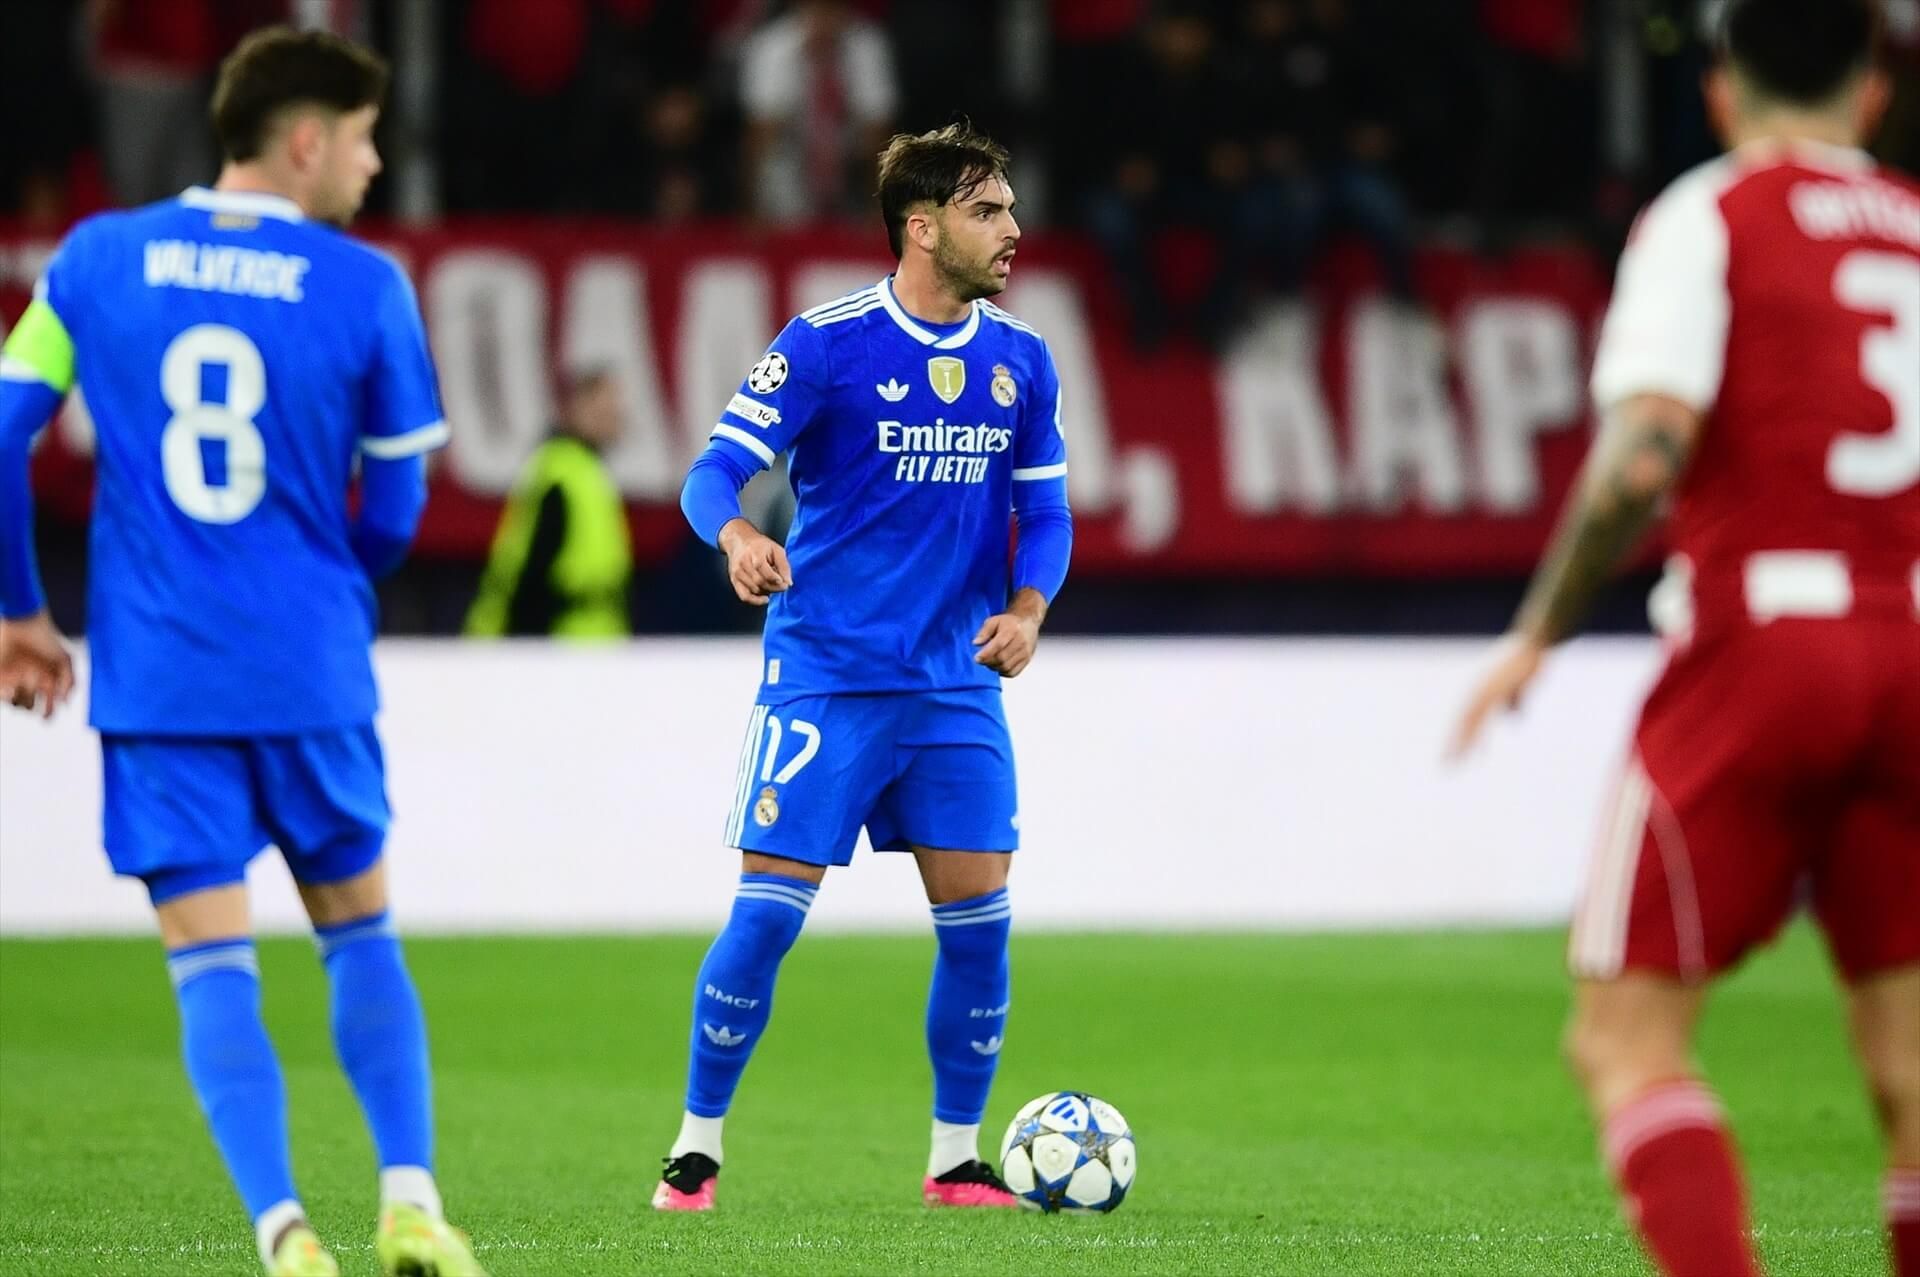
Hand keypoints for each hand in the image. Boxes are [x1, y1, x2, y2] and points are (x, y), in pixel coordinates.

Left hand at [0, 610, 75, 719]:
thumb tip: (64, 702)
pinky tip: (9, 687)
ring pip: (15, 702)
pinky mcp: (1, 675)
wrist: (22, 621)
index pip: (49, 706)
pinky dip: (4, 695)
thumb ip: (70, 681)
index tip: (46, 716)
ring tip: (18, 686)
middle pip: (31, 706)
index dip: (49, 713)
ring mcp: (16, 679)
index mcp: (49, 681)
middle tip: (34, 690)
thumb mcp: (66, 659)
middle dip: (32, 704)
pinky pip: (2, 694)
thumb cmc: (47, 638)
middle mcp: (32, 683)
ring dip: (17, 700)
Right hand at [718, 518, 791, 605]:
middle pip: (760, 582)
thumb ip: (784, 566)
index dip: (775, 579)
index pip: (764, 570)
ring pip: (754, 589)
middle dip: (774, 587)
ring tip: (772, 585)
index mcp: (754, 553)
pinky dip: (755, 601)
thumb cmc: (760, 545)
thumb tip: (789, 582)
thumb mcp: (776, 549)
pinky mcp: (734, 580)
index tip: (784, 582)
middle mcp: (743, 563)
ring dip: (767, 591)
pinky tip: (765, 599)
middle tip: (782, 586)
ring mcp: (737, 573)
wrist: (739, 541)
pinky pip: (744, 596)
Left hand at [973, 590, 1045, 677]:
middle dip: (988, 662)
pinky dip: (1003, 672)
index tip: (977, 658)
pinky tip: (999, 666)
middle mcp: (1021, 642)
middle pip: (1002, 658)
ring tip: (990, 661)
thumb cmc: (1009, 622)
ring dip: (995, 667)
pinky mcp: (1027, 660)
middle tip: (981, 660)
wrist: (1027, 622)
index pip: (998, 645)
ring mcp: (1025, 652)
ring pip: (1007, 667)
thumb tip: (976, 643)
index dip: (986, 654)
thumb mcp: (993, 621)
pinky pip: (1013, 672)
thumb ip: (984, 632)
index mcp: (1012, 630)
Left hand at [1447, 632, 1546, 760]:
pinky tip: (1475, 751)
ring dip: (1461, 745)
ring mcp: (1483, 692)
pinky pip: (1481, 719)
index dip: (1460, 736)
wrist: (1533, 642)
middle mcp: (1477, 691)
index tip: (1453, 753)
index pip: (1465, 718)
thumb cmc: (1529, 662)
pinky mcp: (1493, 692)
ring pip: (1468, 724)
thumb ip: (1516, 702)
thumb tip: (1514, 719)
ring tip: (1454, 763)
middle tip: (1445, 765)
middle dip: (1454, 745)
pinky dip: (1476, 736)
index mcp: (1482, 691)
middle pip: (1461, 723)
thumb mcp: (1521, 686)